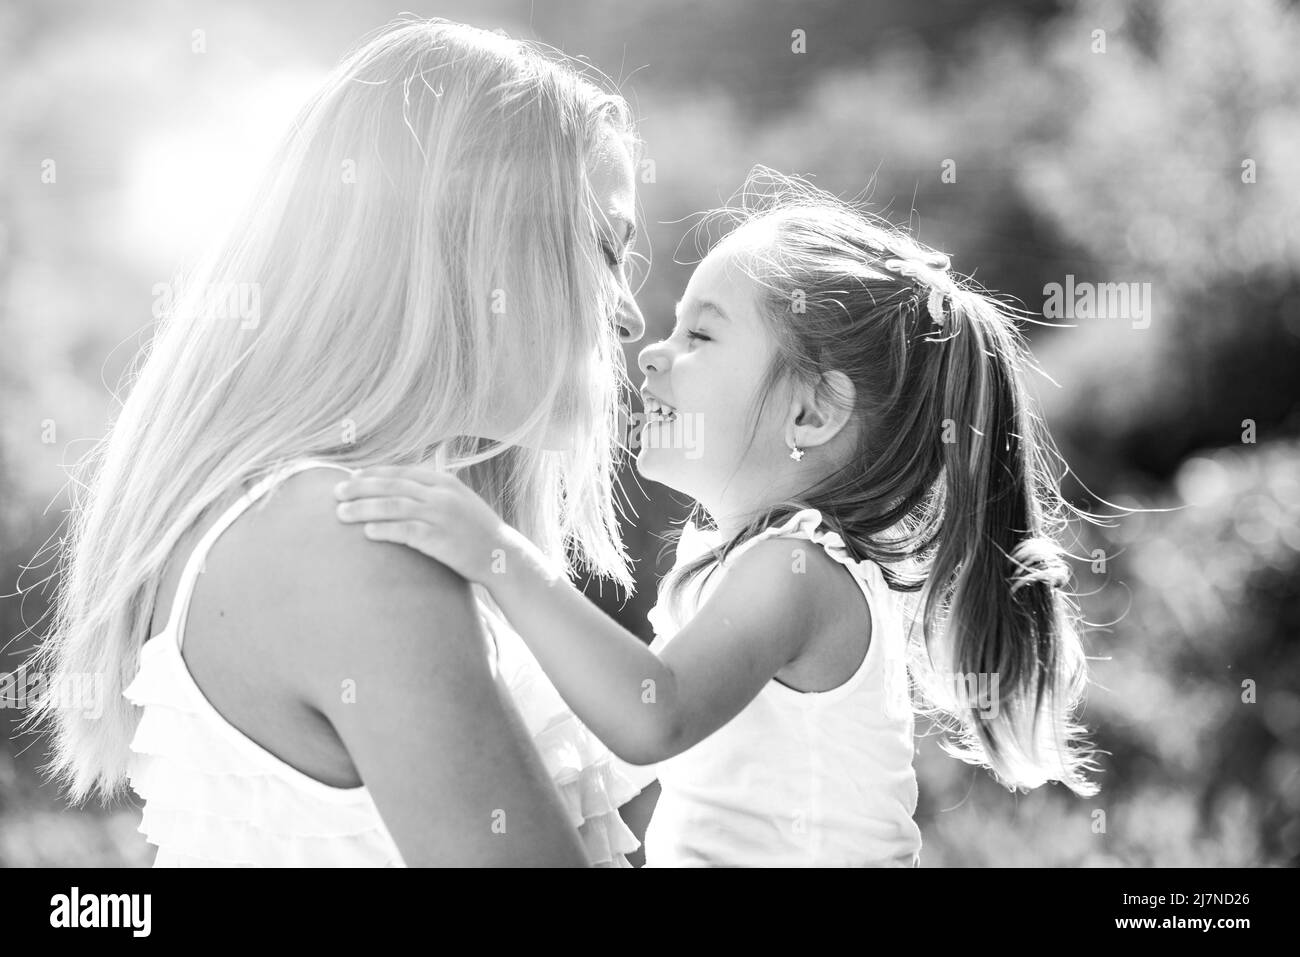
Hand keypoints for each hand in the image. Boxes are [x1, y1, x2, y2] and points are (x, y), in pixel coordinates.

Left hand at [333, 466, 511, 584]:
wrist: (502, 556)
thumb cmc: (476, 532)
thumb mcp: (458, 501)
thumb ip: (432, 492)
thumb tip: (401, 489)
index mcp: (444, 481)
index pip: (400, 472)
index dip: (372, 473)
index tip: (351, 477)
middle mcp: (441, 494)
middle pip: (391, 486)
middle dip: (360, 488)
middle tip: (335, 493)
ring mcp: (440, 516)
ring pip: (392, 506)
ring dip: (363, 508)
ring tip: (341, 513)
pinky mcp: (439, 539)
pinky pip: (404, 531)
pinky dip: (383, 529)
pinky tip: (366, 531)